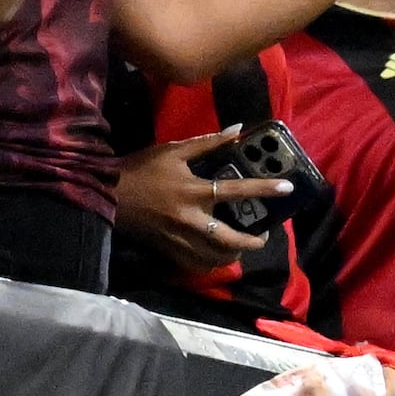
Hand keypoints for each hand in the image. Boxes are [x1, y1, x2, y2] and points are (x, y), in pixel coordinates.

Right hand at [114, 128, 279, 271]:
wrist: (108, 194)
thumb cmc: (141, 168)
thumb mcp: (174, 150)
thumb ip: (207, 143)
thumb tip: (237, 130)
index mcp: (194, 191)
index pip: (237, 190)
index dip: (264, 189)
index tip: (286, 188)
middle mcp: (190, 219)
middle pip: (229, 239)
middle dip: (252, 241)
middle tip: (263, 236)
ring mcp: (179, 238)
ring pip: (214, 257)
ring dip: (233, 255)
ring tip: (241, 247)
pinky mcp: (168, 250)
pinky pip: (196, 264)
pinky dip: (210, 263)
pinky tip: (215, 256)